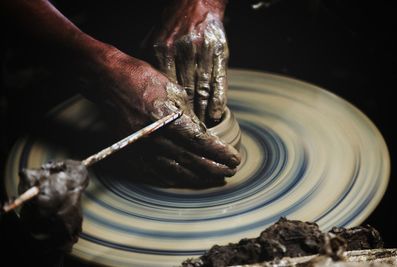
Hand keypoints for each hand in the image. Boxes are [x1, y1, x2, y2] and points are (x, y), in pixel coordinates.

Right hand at [94, 49, 239, 186]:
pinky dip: (177, 179)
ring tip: (215, 179)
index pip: (202, 143)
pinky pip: (157, 173)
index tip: (234, 158)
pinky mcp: (134, 153)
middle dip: (215, 168)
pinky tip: (189, 180)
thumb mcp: (174, 90)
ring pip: (177, 171)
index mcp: (168, 120)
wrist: (110, 83)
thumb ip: (190, 115)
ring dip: (199, 178)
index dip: (220, 153)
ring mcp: (143, 148)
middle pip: (192, 161)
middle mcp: (156, 138)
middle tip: (231, 172)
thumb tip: (204, 134)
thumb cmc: (143, 80)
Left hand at [147, 0, 228, 124]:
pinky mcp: (220, 52)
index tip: (169, 131)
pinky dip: (218, 101)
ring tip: (203, 131)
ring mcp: (202, 52)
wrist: (195, 4)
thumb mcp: (152, 44)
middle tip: (187, 137)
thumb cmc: (171, 28)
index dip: (168, 112)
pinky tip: (216, 115)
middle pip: (183, 93)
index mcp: (162, 52)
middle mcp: (182, 52)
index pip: (164, 88)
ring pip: (202, 90)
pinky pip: (219, 81)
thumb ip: (149, 67)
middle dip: (186, 117)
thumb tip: (144, 95)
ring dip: (202, 114)